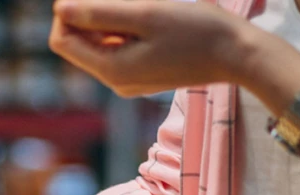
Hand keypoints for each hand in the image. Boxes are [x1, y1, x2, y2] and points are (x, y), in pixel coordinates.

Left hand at [49, 0, 255, 96]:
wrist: (238, 55)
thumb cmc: (197, 31)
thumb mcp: (146, 15)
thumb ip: (99, 13)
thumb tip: (60, 8)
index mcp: (111, 70)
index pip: (62, 39)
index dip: (68, 11)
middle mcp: (114, 81)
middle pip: (77, 43)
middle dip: (88, 14)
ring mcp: (128, 80)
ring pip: (97, 44)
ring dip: (106, 19)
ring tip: (137, 6)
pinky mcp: (142, 74)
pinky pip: (117, 48)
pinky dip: (121, 29)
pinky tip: (144, 16)